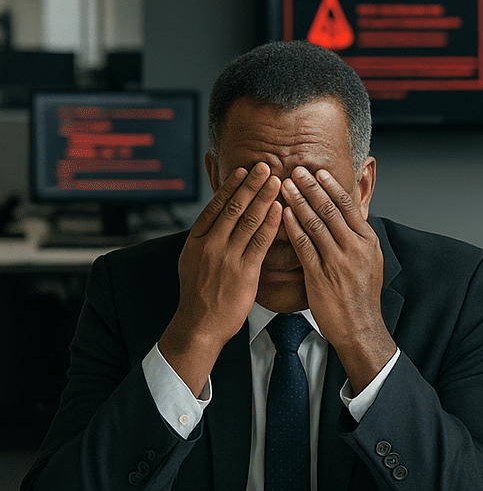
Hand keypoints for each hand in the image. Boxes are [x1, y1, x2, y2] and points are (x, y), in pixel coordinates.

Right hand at [160, 163, 283, 392]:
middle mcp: (209, 245)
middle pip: (232, 207)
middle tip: (265, 165)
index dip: (230, 187)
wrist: (199, 324)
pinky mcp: (243, 271)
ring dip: (264, 197)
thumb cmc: (200, 294)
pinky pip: (260, 242)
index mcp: (196, 240)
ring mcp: (226, 257)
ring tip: (276, 179)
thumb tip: (218, 220)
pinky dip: (270, 222)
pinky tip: (280, 208)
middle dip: (250, 185)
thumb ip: (207, 240)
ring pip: (247, 220)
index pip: (214, 206)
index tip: (243, 171)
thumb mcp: (194, 261)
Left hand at [281, 166, 392, 390]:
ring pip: (315, 224)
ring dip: (298, 202)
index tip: (317, 172)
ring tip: (284, 186)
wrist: (359, 327)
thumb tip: (348, 216)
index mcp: (368, 241)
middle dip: (311, 187)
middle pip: (330, 209)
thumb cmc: (361, 296)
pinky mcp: (320, 276)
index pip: (348, 206)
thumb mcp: (369, 261)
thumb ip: (357, 238)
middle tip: (296, 170)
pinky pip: (304, 246)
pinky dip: (292, 227)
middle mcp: (355, 248)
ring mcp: (338, 262)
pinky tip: (281, 215)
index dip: (331, 187)